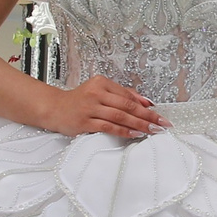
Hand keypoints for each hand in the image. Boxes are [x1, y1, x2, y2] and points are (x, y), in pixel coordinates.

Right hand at [39, 75, 166, 139]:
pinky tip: (135, 134)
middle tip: (162, 123)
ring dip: (139, 124)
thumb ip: (121, 94)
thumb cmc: (79, 100)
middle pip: (127, 106)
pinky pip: (109, 127)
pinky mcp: (85, 122)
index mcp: (101, 83)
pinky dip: (124, 131)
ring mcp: (90, 108)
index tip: (158, 114)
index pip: (128, 95)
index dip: (145, 106)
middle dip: (147, 116)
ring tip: (152, 130)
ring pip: (120, 116)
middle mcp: (96, 93)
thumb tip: (146, 102)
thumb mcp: (99, 91)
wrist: (54, 108)